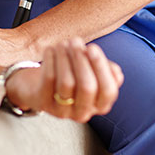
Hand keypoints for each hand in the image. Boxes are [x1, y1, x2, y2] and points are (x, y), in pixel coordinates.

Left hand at [4, 39, 122, 122]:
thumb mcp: (90, 72)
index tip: (92, 47)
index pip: (108, 91)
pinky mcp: (44, 103)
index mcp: (100, 105)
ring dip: (65, 58)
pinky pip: (49, 80)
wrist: (38, 86)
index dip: (101, 68)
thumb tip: (115, 71)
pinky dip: (51, 61)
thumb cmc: (70, 75)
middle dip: (82, 60)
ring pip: (67, 83)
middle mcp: (83, 112)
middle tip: (75, 41)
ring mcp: (62, 111)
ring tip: (62, 44)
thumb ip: (105, 70)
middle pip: (87, 87)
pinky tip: (50, 49)